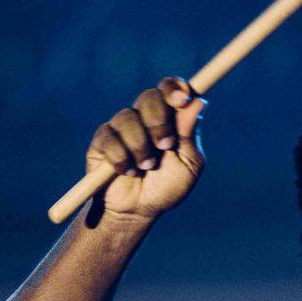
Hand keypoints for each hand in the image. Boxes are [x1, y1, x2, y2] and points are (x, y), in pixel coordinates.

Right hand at [87, 78, 204, 218]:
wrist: (137, 212)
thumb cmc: (166, 188)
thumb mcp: (187, 165)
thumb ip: (190, 135)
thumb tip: (199, 102)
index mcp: (168, 118)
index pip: (170, 90)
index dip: (175, 88)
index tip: (183, 100)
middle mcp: (144, 117)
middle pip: (148, 97)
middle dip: (159, 120)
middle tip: (165, 146)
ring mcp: (121, 127)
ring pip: (128, 118)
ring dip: (140, 146)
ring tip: (146, 167)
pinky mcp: (102, 141)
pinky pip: (109, 138)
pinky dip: (121, 157)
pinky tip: (128, 171)